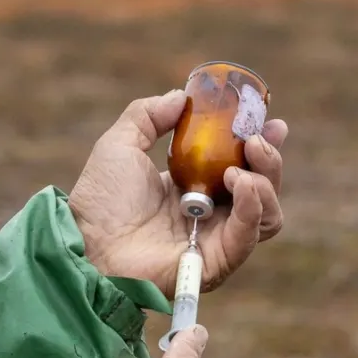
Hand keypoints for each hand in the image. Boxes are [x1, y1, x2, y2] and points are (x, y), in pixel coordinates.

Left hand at [69, 90, 287, 296]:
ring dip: (264, 184)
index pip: (244, 166)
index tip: (271, 122)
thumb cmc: (99, 200)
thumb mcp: (120, 144)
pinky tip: (237, 182)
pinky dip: (253, 206)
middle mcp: (211, 215)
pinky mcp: (215, 260)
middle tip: (254, 140)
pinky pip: (249, 235)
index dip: (263, 144)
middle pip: (264, 189)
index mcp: (195, 188)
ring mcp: (216, 239)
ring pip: (268, 215)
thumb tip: (180, 97)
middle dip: (270, 160)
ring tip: (236, 169)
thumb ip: (148, 115)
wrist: (87, 240)